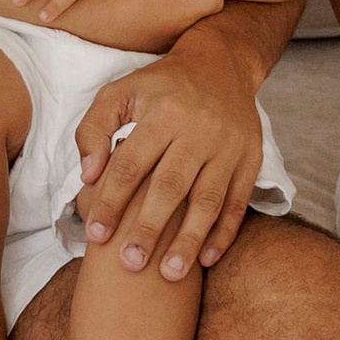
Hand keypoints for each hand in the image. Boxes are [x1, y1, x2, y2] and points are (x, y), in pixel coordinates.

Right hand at [42, 0, 226, 51]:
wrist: (101, 24)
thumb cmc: (131, 0)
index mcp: (189, 15)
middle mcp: (183, 32)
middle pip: (204, 11)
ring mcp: (169, 41)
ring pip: (186, 20)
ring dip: (181, 7)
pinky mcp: (154, 45)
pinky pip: (170, 29)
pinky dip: (167, 18)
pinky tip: (151, 6)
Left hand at [75, 21, 265, 279]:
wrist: (222, 64)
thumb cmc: (161, 86)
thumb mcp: (120, 91)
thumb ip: (93, 129)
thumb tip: (88, 176)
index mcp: (163, 112)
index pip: (131, 164)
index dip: (111, 200)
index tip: (95, 235)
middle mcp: (199, 129)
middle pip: (171, 186)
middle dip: (149, 228)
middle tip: (129, 265)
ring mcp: (229, 146)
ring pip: (208, 200)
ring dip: (189, 240)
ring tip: (169, 276)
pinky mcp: (251, 158)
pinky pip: (238, 201)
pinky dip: (225, 233)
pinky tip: (208, 260)